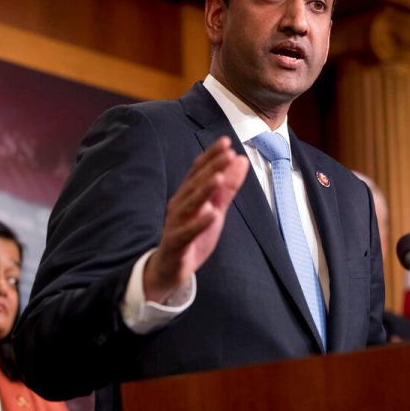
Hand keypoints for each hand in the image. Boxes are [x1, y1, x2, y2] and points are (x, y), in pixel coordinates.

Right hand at [143, 136, 248, 302]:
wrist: (169, 269)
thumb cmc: (192, 235)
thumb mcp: (214, 210)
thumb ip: (227, 188)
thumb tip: (240, 160)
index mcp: (188, 194)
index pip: (199, 170)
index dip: (212, 156)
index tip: (226, 141)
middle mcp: (179, 204)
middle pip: (195, 183)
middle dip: (212, 167)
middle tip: (228, 153)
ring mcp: (176, 223)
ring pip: (190, 204)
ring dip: (204, 190)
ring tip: (219, 177)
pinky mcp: (176, 243)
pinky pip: (187, 232)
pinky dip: (199, 223)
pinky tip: (212, 214)